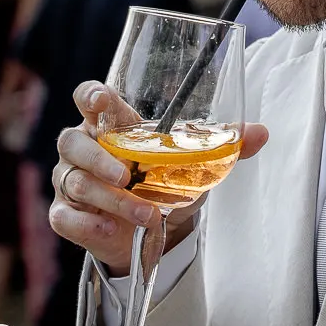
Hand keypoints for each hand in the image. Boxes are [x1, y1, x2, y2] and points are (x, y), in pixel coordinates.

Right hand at [50, 80, 268, 275]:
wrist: (154, 229)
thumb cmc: (166, 182)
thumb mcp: (196, 164)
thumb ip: (225, 146)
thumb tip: (261, 132)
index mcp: (111, 125)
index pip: (89, 98)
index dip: (90, 96)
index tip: (101, 101)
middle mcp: (84, 148)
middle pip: (72, 140)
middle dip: (99, 159)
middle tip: (128, 175)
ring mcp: (70, 180)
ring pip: (74, 182)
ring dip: (112, 200)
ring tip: (146, 214)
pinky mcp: (66, 214)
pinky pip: (64, 216)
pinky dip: (88, 224)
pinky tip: (111, 229)